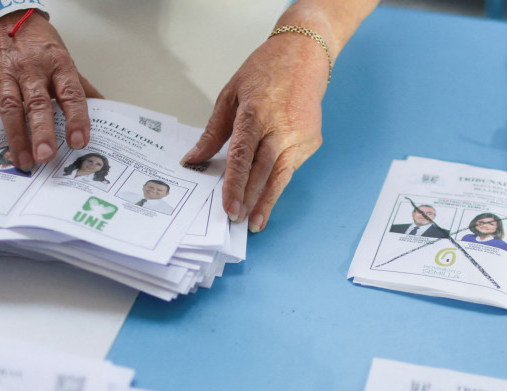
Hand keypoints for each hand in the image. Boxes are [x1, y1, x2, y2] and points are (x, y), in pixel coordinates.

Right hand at [0, 13, 101, 171]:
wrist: (4, 18)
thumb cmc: (37, 43)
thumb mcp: (63, 59)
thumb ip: (80, 86)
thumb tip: (105, 109)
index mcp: (57, 65)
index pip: (70, 93)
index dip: (76, 118)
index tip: (79, 141)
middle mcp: (31, 70)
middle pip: (38, 103)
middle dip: (42, 131)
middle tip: (46, 156)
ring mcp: (5, 75)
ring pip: (10, 107)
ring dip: (16, 136)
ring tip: (23, 161)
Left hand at [182, 33, 328, 232]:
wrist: (306, 54)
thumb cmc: (266, 70)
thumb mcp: (230, 95)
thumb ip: (213, 132)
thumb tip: (195, 158)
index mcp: (257, 112)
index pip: (242, 156)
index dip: (235, 184)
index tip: (229, 206)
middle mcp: (282, 126)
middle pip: (263, 171)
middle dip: (249, 198)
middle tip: (237, 220)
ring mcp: (301, 135)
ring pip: (281, 175)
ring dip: (267, 200)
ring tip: (254, 221)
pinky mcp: (312, 141)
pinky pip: (291, 167)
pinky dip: (277, 182)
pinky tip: (266, 196)